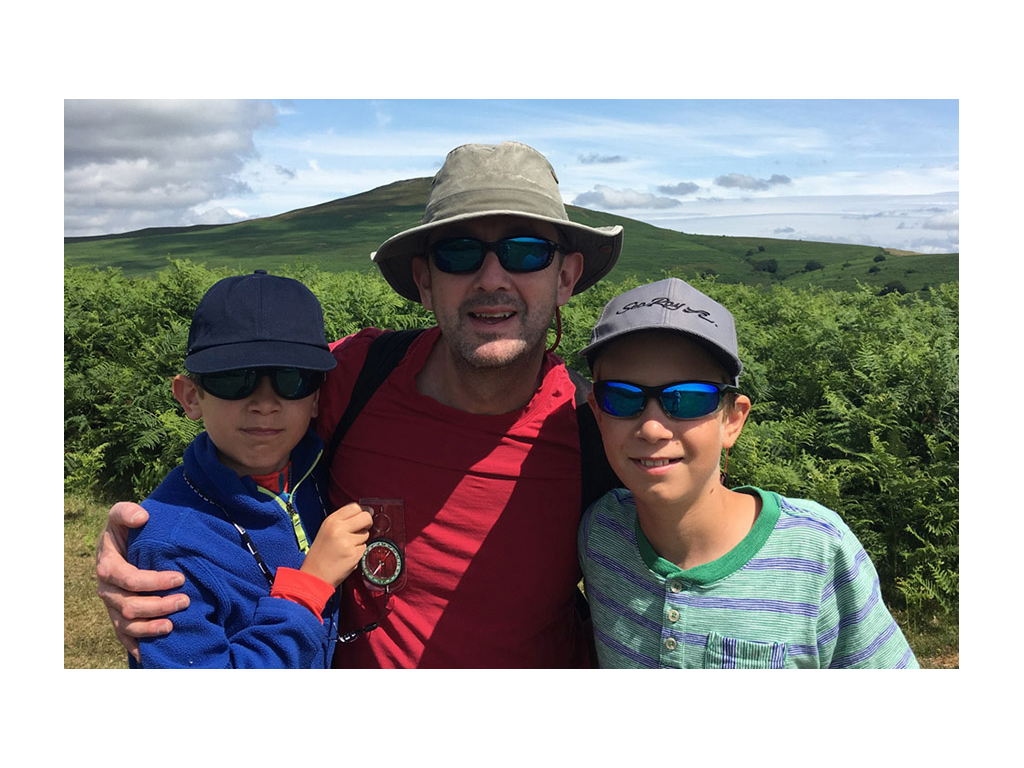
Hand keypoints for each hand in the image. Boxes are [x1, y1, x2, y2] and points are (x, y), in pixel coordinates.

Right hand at [96, 501, 189, 660]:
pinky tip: (151, 654)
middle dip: (159, 606)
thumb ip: (126, 512)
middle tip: (185, 600)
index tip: (179, 578)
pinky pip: (124, 636)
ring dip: (151, 627)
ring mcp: (112, 606)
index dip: (154, 582)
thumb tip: (141, 517)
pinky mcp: (118, 617)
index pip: (129, 579)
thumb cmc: (126, 530)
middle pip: (129, 605)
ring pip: (127, 624)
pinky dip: (137, 646)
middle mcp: (107, 589)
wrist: (123, 543)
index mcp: (107, 566)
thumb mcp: (122, 515)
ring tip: (173, 625)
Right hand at [300, 503, 373, 587]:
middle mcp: (339, 529)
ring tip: (347, 547)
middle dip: (366, 524)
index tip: (360, 518)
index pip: (355, 507)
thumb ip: (343, 521)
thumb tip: (365, 513)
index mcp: (331, 521)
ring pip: (366, 534)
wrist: (314, 576)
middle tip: (360, 531)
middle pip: (366, 517)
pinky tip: (348, 556)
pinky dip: (359, 552)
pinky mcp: (354, 554)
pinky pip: (364, 548)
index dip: (360, 513)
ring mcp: (347, 542)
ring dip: (360, 540)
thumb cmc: (320, 555)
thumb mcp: (326, 531)